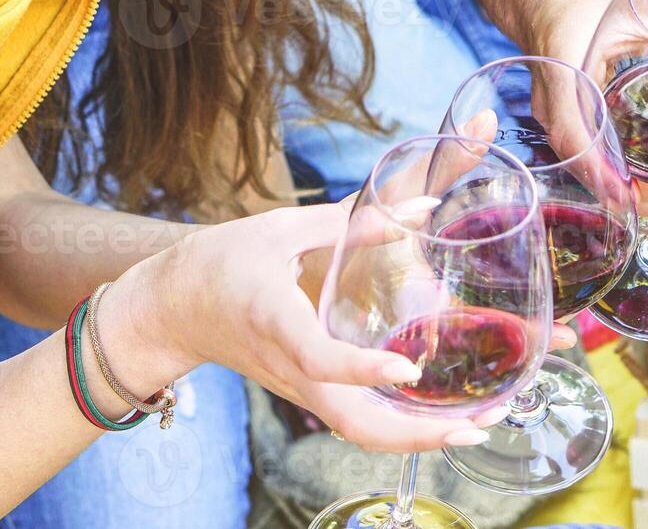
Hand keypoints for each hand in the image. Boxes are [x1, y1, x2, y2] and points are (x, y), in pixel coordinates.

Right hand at [145, 206, 506, 452]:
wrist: (170, 309)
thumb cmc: (220, 262)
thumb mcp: (280, 228)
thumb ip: (355, 221)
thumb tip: (424, 208)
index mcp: (275, 320)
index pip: (319, 358)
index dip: (361, 369)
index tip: (407, 369)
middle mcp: (291, 367)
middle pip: (353, 424)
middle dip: (417, 436)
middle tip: (478, 426)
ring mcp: (299, 388)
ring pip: (360, 432)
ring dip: (419, 439)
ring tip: (478, 426)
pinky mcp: (308, 393)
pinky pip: (357, 423)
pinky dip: (402, 428)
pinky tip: (444, 414)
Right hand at [533, 0, 647, 216]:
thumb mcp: (643, 3)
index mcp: (566, 79)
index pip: (576, 139)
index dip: (604, 174)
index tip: (636, 196)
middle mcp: (554, 109)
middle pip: (587, 170)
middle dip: (637, 195)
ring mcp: (557, 119)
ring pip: (589, 172)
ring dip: (632, 191)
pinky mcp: (569, 122)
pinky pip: (592, 160)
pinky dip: (623, 175)